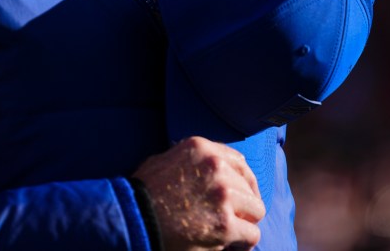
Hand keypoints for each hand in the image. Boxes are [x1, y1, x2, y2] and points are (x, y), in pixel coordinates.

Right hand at [133, 136, 264, 250]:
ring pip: (256, 209)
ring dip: (245, 222)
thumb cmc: (144, 193)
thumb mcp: (163, 161)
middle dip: (242, 204)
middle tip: (234, 217)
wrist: (133, 219)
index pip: (239, 161)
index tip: (240, 194)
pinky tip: (232, 244)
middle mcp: (215, 167)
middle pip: (249, 186)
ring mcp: (222, 195)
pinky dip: (244, 242)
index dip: (242, 180)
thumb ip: (189, 159)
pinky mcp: (225, 224)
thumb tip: (208, 164)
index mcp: (200, 148)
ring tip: (232, 231)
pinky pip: (252, 234)